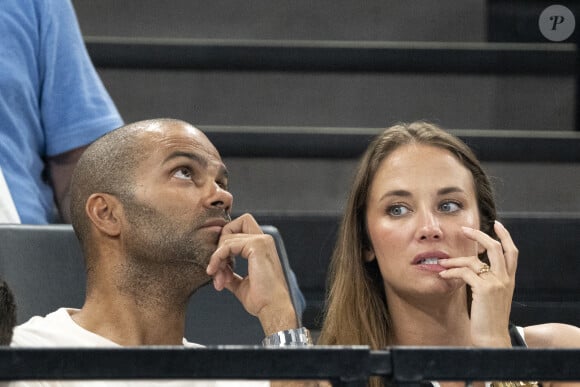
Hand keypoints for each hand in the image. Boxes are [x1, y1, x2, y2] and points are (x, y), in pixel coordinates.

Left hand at [206, 213, 296, 334]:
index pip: (239, 227)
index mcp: (262, 246)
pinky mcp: (257, 245)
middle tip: (216, 272)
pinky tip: (216, 273)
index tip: (220, 267)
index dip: (225, 242)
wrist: (272, 309)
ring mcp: (262, 240)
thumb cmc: (261, 300)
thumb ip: (230, 273)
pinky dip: (218, 258)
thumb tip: (218, 271)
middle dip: (219, 247)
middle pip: (231, 226)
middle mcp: (264, 239)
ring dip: (216, 258)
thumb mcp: (241, 284)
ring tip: (218, 279)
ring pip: (227, 236)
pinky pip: (227, 245)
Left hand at [439, 221, 516, 346]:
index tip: (497, 224)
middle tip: (464, 229)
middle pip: (496, 248)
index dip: (505, 236)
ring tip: (442, 263)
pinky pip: (464, 273)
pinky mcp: (485, 289)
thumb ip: (486, 281)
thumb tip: (471, 267)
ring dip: (454, 260)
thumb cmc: (488, 319)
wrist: (492, 338)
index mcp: (509, 280)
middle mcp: (506, 279)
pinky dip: (451, 272)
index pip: (512, 252)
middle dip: (479, 235)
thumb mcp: (491, 296)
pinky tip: (443, 275)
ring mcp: (497, 283)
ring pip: (474, 260)